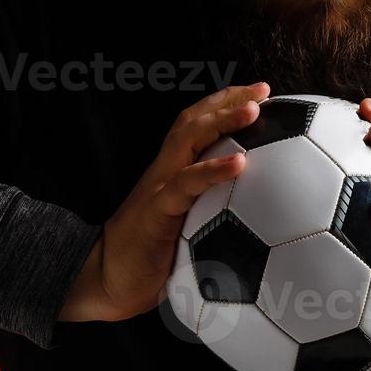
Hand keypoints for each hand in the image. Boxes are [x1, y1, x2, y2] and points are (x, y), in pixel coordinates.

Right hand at [59, 82, 270, 322]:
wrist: (107, 281)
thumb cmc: (149, 260)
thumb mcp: (186, 231)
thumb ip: (210, 217)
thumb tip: (256, 227)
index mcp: (171, 172)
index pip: (195, 126)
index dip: (223, 104)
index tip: (258, 94)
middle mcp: (164, 171)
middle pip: (193, 120)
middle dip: (228, 99)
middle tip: (262, 89)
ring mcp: (159, 186)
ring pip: (188, 140)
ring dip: (222, 121)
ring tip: (253, 111)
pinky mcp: (158, 209)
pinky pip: (187, 183)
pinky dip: (214, 169)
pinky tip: (240, 163)